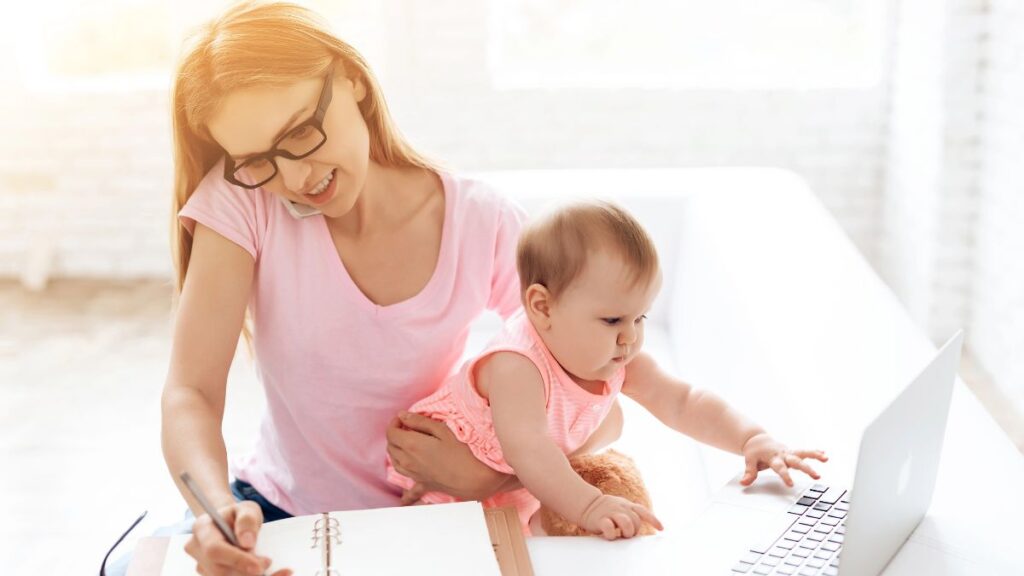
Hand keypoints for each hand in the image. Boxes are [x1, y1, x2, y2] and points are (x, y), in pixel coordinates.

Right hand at [183, 500, 291, 575]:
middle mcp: (197, 550)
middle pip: (219, 571)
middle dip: (246, 572)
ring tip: (281, 573)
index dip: (236, 560)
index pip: (214, 549)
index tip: (259, 566)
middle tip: (269, 564)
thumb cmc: (238, 516)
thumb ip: (247, 520)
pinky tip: (274, 575)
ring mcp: (202, 566)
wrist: (230, 524)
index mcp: (202, 528)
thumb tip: (247, 543)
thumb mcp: (247, 509)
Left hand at [386, 411, 514, 501]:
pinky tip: (403, 500)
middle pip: (390, 447)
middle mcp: (408, 461)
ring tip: (406, 446)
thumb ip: (419, 422)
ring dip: (396, 452)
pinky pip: (409, 491)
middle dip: (395, 435)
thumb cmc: (461, 451)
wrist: (474, 478)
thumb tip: (402, 416)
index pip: (391, 433)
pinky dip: (405, 492)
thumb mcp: (442, 430)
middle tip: (407, 428)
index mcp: (411, 445)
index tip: (404, 418)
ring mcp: (414, 475)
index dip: (395, 423)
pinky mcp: (423, 484)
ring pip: (395, 463)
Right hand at [578, 494, 663, 539]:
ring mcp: (611, 512)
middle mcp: (620, 507)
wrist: (587, 505)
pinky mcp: (600, 519)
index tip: (661, 528)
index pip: (643, 511)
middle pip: (636, 521)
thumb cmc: (607, 511)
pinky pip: (609, 527)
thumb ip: (630, 515)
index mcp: (627, 505)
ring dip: (626, 532)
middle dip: (633, 530)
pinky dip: (611, 534)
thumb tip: (637, 529)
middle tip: (624, 533)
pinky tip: (609, 535)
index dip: (653, 520)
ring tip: (620, 534)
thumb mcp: (621, 508)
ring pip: (626, 522)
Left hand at [740, 432, 827, 486]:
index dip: (785, 476)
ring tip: (826, 458)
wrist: (757, 440)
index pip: (780, 468)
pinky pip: (805, 452)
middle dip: (807, 468)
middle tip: (817, 476)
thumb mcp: (749, 461)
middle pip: (796, 461)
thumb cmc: (754, 451)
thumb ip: (749, 472)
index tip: (791, 485)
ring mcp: (789, 452)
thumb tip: (744, 482)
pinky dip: (814, 452)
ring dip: (815, 455)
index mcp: (773, 458)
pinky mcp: (793, 452)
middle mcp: (783, 454)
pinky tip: (825, 454)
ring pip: (804, 453)